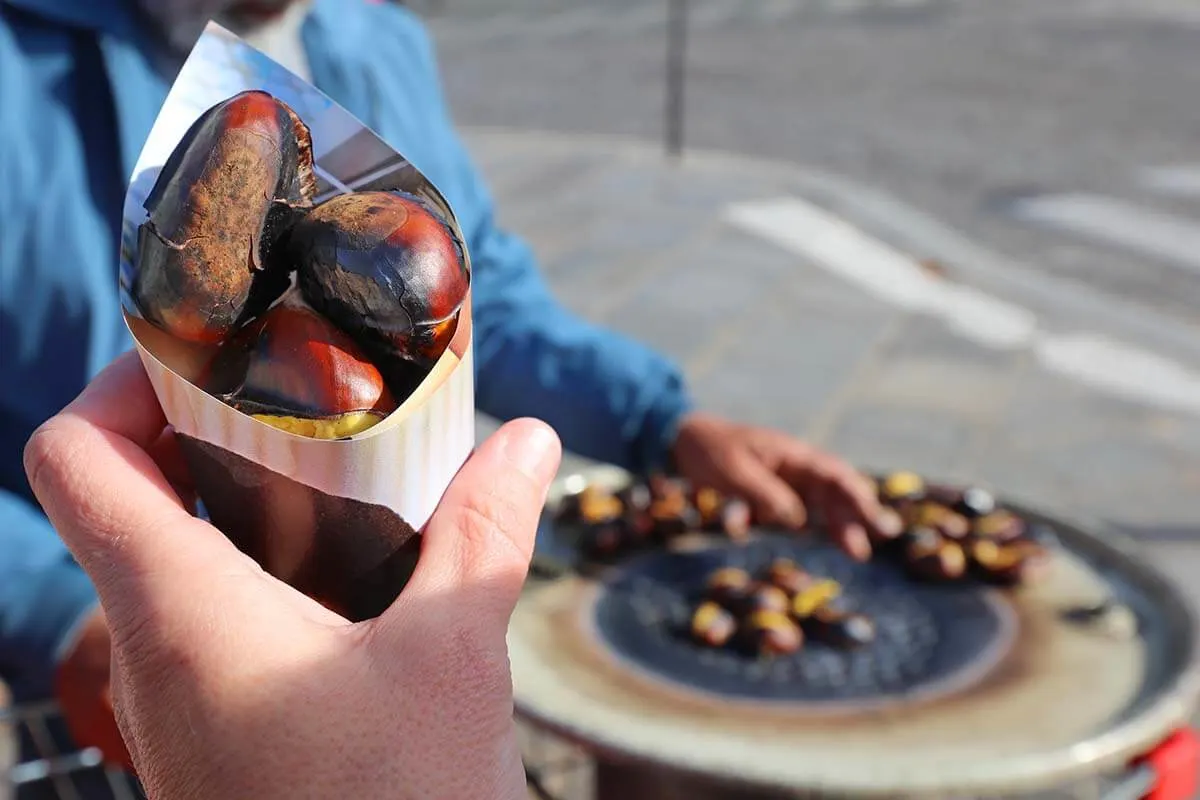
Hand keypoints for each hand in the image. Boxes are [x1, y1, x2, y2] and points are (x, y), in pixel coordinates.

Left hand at [25, 353, 561, 799]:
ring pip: (163, 563)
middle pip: (121, 498)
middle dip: (199, 430)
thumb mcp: (456, 656)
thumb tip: (532, 441)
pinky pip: (205, 623)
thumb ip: (486, 531)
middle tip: (293, 399)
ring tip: (333, 472)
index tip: (207, 354)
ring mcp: (178, 701)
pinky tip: (351, 572)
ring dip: (236, 503)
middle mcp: (154, 652)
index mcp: (181, 611)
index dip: (121, 381)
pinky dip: (260, 569)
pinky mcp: (217, 735)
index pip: (76, 458)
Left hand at [670, 412, 898, 559]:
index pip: (835, 475)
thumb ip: (766, 494)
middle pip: (834, 493)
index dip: (858, 499)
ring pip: (821, 505)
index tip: (876, 522)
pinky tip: (819, 543)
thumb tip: (799, 522)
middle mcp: (796, 468)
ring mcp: (785, 482)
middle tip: (864, 551)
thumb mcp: (734, 471)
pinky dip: (809, 527)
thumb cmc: (710, 450)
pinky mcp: (771, 496)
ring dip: (838, 526)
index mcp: (793, 455)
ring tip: (856, 552)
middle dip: (854, 518)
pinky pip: (795, 513)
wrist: (683, 441)